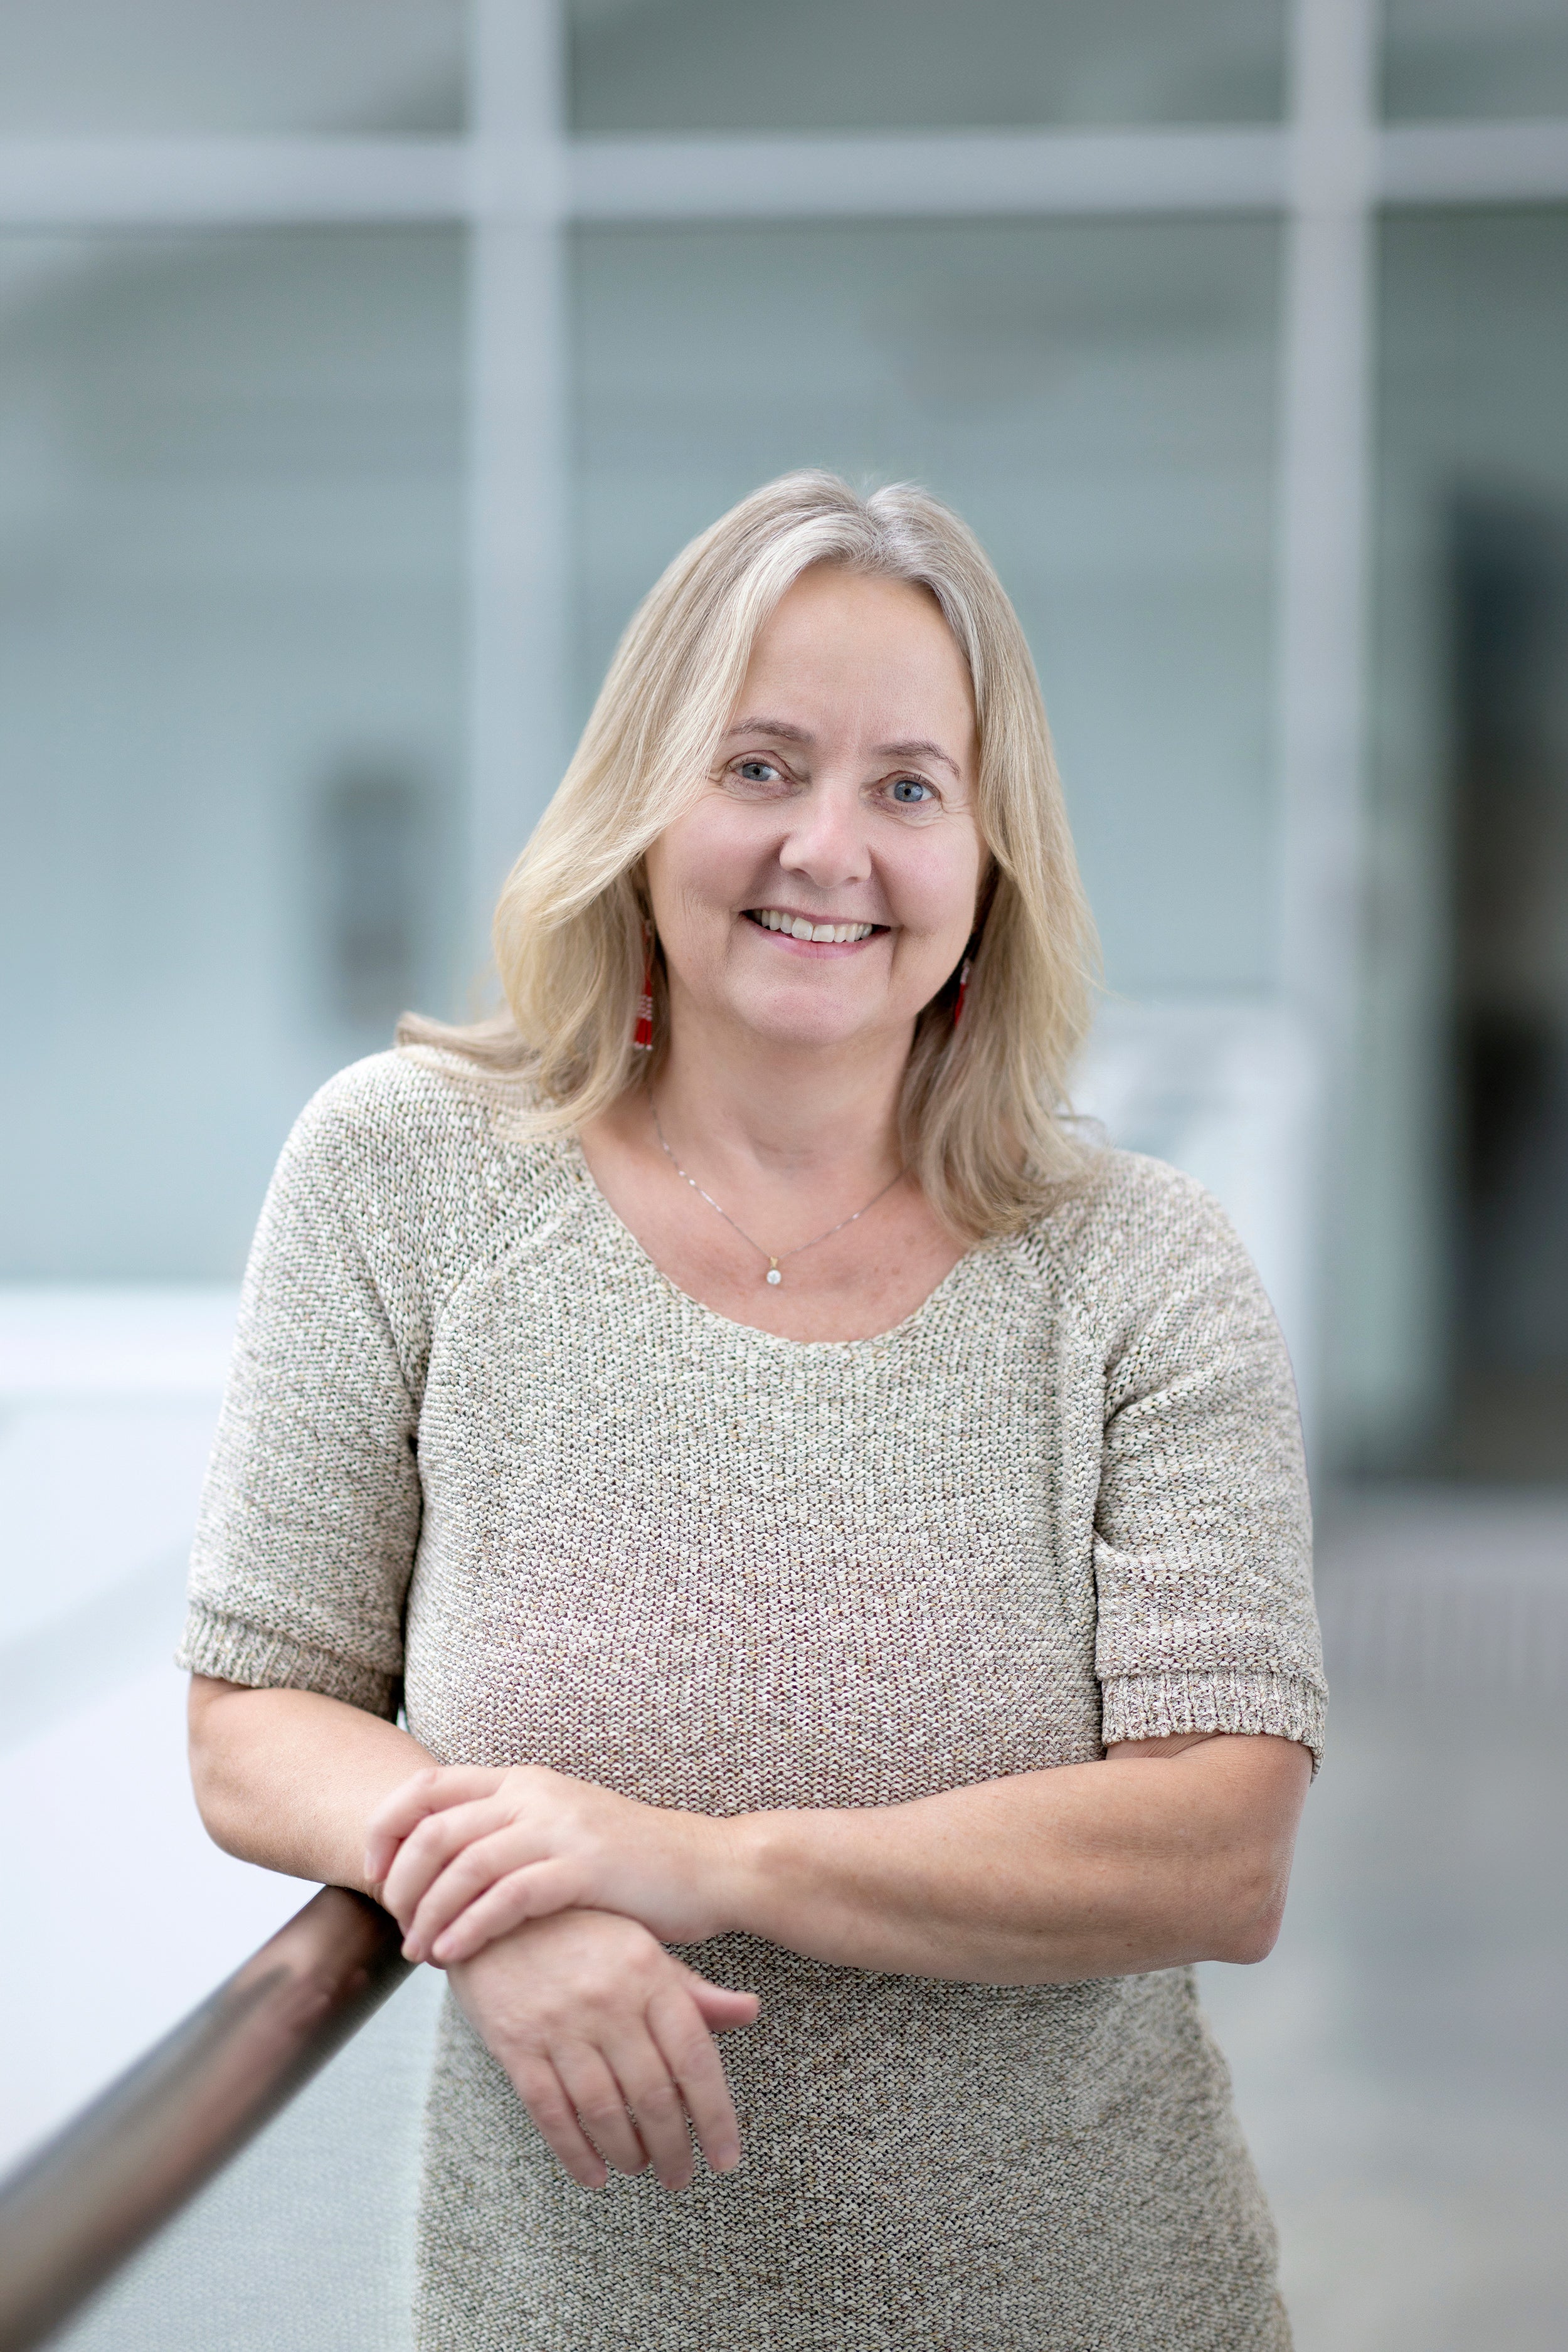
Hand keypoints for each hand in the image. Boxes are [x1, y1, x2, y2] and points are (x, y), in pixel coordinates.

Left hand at [366, 1762, 735, 1964]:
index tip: (373, 1872)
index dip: (386, 1827)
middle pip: (434, 1827)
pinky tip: (455, 1954)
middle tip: (396, 1924)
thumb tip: (438, 1865)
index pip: (427, 1786)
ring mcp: (560, 1828)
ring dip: (429, 1913)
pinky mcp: (584, 1868)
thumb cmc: (628, 1863)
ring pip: (464, 1864)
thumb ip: (507, 1833)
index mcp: (523, 1781)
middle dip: (400, 1881)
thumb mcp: (560, 1830)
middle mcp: (535, 1795)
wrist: (708, 1866)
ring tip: (420, 1952)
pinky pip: (507, 1897)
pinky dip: (470, 1927)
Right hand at [447, 1907, 758, 2191]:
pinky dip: (575, 2152)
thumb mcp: (640, 1945)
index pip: (694, 2057)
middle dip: (672, 2148)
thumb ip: (692, 1989)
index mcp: (648, 1973)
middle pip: (652, 2095)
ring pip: (603, 2110)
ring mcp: (559, 2024)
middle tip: (680, 2176)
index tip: (726, 2158)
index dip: (715, 2116)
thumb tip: (750, 2012)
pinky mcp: (515, 2044)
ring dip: (628, 2153)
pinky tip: (594, 2174)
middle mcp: (608, 2000)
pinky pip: (550, 2113)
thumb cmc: (580, 1930)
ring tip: (640, 2168)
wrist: (493, 1908)